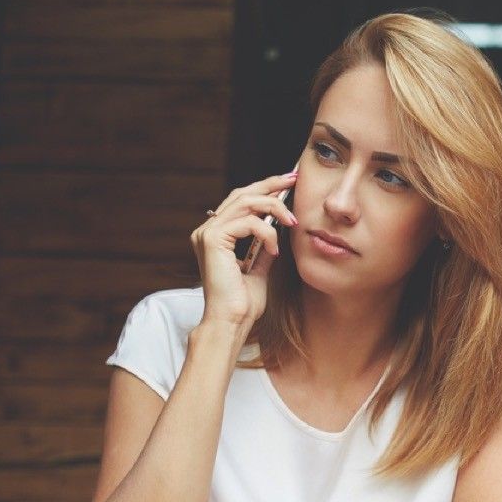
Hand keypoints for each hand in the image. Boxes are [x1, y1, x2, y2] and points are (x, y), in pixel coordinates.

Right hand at [191, 171, 297, 327]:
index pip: (241, 201)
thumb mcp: (259, 268)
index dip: (265, 188)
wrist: (232, 322)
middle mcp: (207, 230)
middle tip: (294, 179)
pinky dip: (266, 232)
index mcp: (216, 235)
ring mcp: (207, 233)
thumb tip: (277, 230)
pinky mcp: (212, 239)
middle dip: (271, 185)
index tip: (289, 182)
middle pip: (242, 194)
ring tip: (292, 221)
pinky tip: (275, 248)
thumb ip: (264, 247)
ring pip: (246, 202)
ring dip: (274, 208)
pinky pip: (247, 222)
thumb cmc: (243, 303)